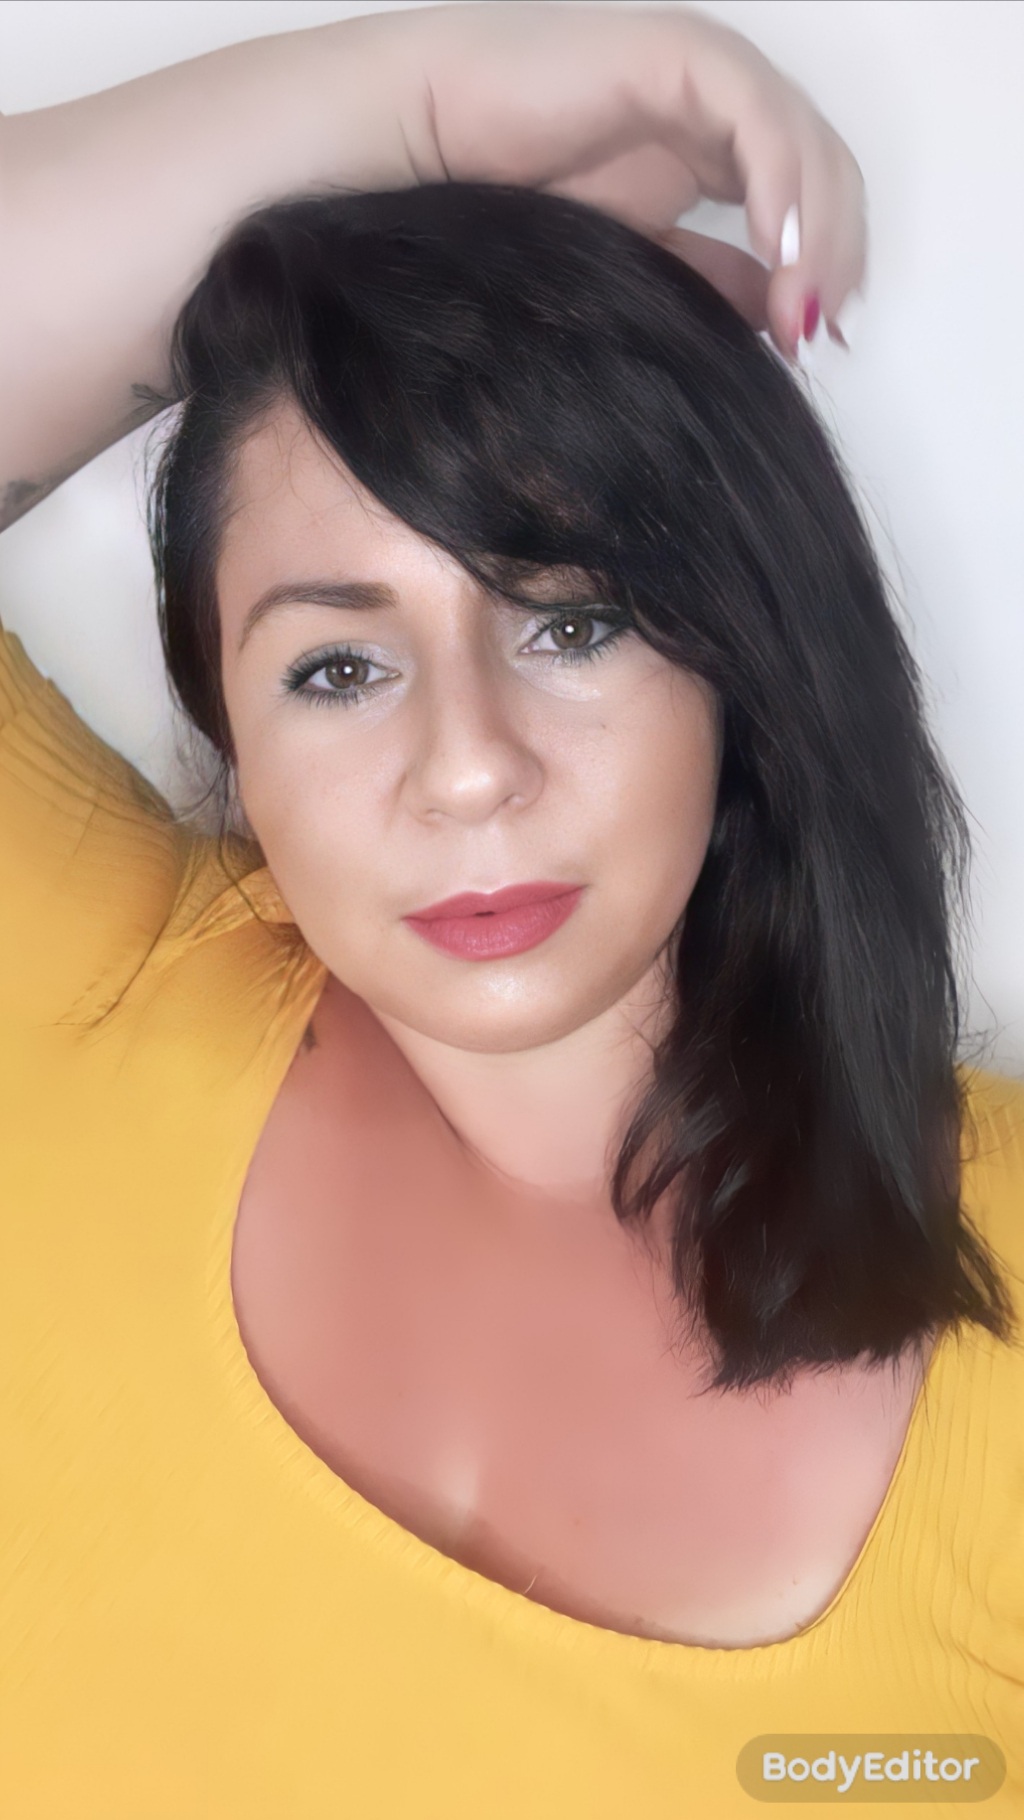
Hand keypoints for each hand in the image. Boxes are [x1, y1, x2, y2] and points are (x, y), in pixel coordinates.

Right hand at [397, 2, 865, 360]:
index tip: (812, 347)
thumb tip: (782, 321)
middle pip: (820, 175)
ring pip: (804, 143)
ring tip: (804, 305)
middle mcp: (710, 115)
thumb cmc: (495, 214)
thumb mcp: (630, 272)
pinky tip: (778, 250)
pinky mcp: (674, 58)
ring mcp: (697, 80)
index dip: (824, 271)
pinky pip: (757, 117)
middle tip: (817, 333)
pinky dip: (783, 184)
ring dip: (819, 229)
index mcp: (703, 157)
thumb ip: (706, 286)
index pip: (803, 205)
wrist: (411, 160)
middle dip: (833, 257)